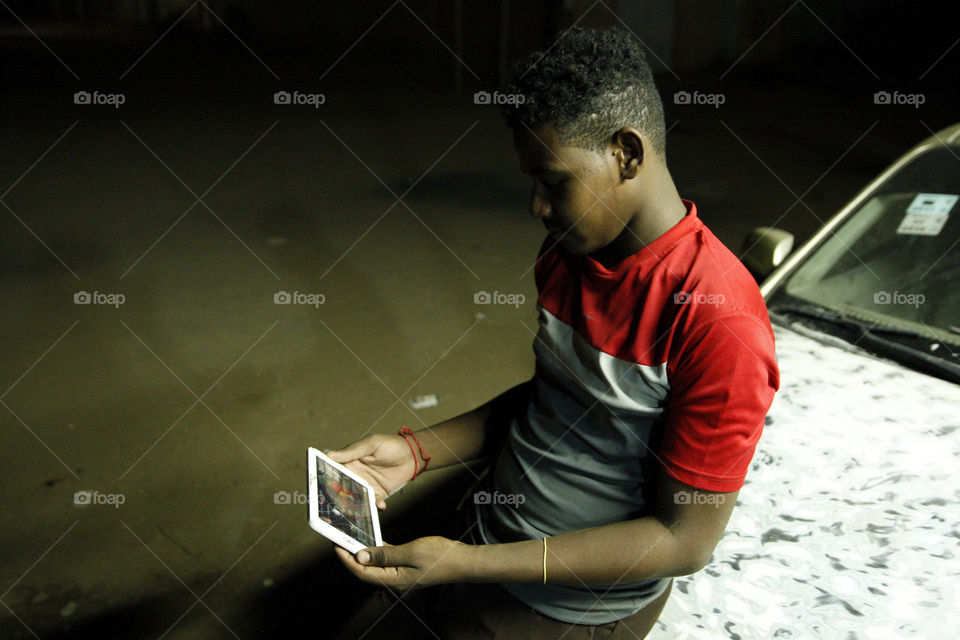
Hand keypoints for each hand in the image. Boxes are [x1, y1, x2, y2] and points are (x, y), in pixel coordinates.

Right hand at [326, 434, 416, 508]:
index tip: (324, 485)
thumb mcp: (372, 443)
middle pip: (343, 487)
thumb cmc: (391, 444)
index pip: (334, 470)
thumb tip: (329, 454)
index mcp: (350, 461)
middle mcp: (355, 474)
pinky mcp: (378, 493)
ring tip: (359, 508)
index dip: (327, 477)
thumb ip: (352, 451)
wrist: (413, 455)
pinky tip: (380, 504)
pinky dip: (375, 505)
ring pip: (356, 497)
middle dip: (340, 495)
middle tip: (340, 502)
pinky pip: (372, 502)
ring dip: (356, 503)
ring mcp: (366, 485)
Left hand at [334, 536, 472, 590]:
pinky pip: (387, 559)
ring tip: (352, 538)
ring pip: (375, 564)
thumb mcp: (411, 552)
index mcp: (393, 579)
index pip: (362, 571)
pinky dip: (377, 550)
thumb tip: (361, 556)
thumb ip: (385, 555)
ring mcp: (400, 574)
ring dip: (363, 552)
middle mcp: (394, 579)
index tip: (336, 545)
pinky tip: (372, 540)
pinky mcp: (406, 566)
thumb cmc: (439, 556)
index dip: (347, 560)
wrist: (461, 561)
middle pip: (366, 569)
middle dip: (351, 555)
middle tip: (340, 539)